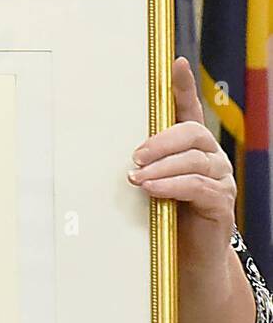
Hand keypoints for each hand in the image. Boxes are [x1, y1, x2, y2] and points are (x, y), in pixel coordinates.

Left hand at [127, 57, 236, 269]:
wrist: (185, 259)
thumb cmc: (161, 216)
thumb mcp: (148, 185)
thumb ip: (139, 165)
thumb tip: (101, 149)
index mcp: (191, 147)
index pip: (189, 109)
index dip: (184, 86)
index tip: (176, 63)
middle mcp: (211, 157)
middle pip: (193, 132)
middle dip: (161, 140)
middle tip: (134, 155)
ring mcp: (220, 179)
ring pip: (194, 160)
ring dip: (161, 166)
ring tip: (137, 177)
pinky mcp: (221, 204)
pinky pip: (199, 187)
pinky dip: (172, 186)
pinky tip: (152, 190)